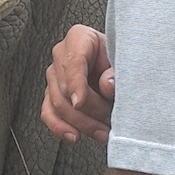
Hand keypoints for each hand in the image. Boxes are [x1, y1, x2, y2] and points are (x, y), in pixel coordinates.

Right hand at [41, 24, 114, 143]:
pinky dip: (59, 127)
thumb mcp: (124, 59)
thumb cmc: (123, 58)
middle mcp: (61, 56)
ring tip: (101, 133)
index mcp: (79, 38)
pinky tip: (73, 136)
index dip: (75, 84)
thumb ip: (116, 71)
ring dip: (80, 123)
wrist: (120, 64)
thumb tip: (107, 86)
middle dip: (87, 110)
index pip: (73, 62)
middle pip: (65, 87)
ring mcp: (55, 76)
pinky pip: (49, 112)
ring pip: (58, 104)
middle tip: (108, 121)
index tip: (79, 103)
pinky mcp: (52, 94)